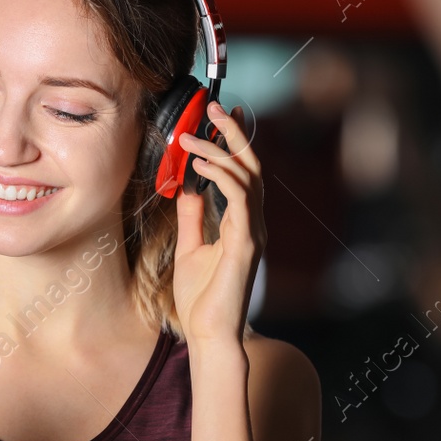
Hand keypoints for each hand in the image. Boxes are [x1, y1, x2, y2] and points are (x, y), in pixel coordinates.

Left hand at [172, 101, 264, 346]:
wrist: (209, 334)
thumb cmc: (202, 299)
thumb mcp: (191, 248)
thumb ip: (193, 217)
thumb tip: (188, 188)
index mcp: (241, 223)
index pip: (243, 172)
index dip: (235, 142)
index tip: (220, 115)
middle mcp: (252, 223)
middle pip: (250, 166)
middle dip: (234, 133)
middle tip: (214, 106)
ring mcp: (253, 232)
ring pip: (246, 177)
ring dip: (219, 151)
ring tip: (190, 138)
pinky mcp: (246, 244)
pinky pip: (239, 201)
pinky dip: (222, 178)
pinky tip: (200, 167)